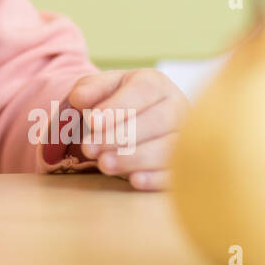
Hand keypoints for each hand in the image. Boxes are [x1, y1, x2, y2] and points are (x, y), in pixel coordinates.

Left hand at [65, 68, 189, 190]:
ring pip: (169, 148)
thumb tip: (79, 98)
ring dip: (135, 158)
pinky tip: (134, 180)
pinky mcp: (184, 164)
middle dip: (121, 136)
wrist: (134, 121)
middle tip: (89, 148)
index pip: (143, 90)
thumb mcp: (100, 89)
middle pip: (158, 120)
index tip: (93, 122)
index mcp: (155, 83)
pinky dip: (156, 177)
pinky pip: (176, 172)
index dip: (118, 107)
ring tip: (103, 164)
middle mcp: (176, 107)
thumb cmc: (116, 102)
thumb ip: (88, 88)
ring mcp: (185, 137)